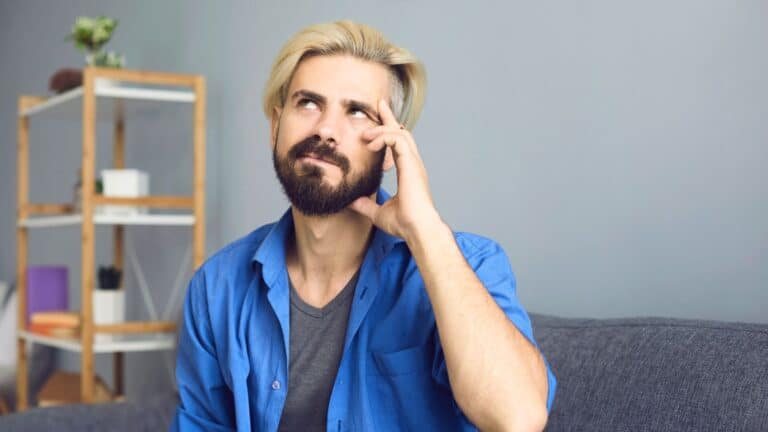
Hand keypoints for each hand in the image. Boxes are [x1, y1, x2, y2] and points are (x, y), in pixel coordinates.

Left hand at [349, 99, 442, 241]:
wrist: (417, 230)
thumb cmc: (405, 224)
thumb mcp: (379, 212)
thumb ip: (366, 205)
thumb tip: (352, 202)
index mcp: (408, 172)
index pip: (399, 144)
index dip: (389, 130)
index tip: (381, 119)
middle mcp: (413, 164)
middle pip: (402, 132)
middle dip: (389, 117)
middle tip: (378, 104)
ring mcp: (414, 163)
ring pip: (400, 133)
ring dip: (382, 128)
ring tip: (366, 134)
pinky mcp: (411, 164)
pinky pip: (397, 139)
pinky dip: (384, 137)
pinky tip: (370, 144)